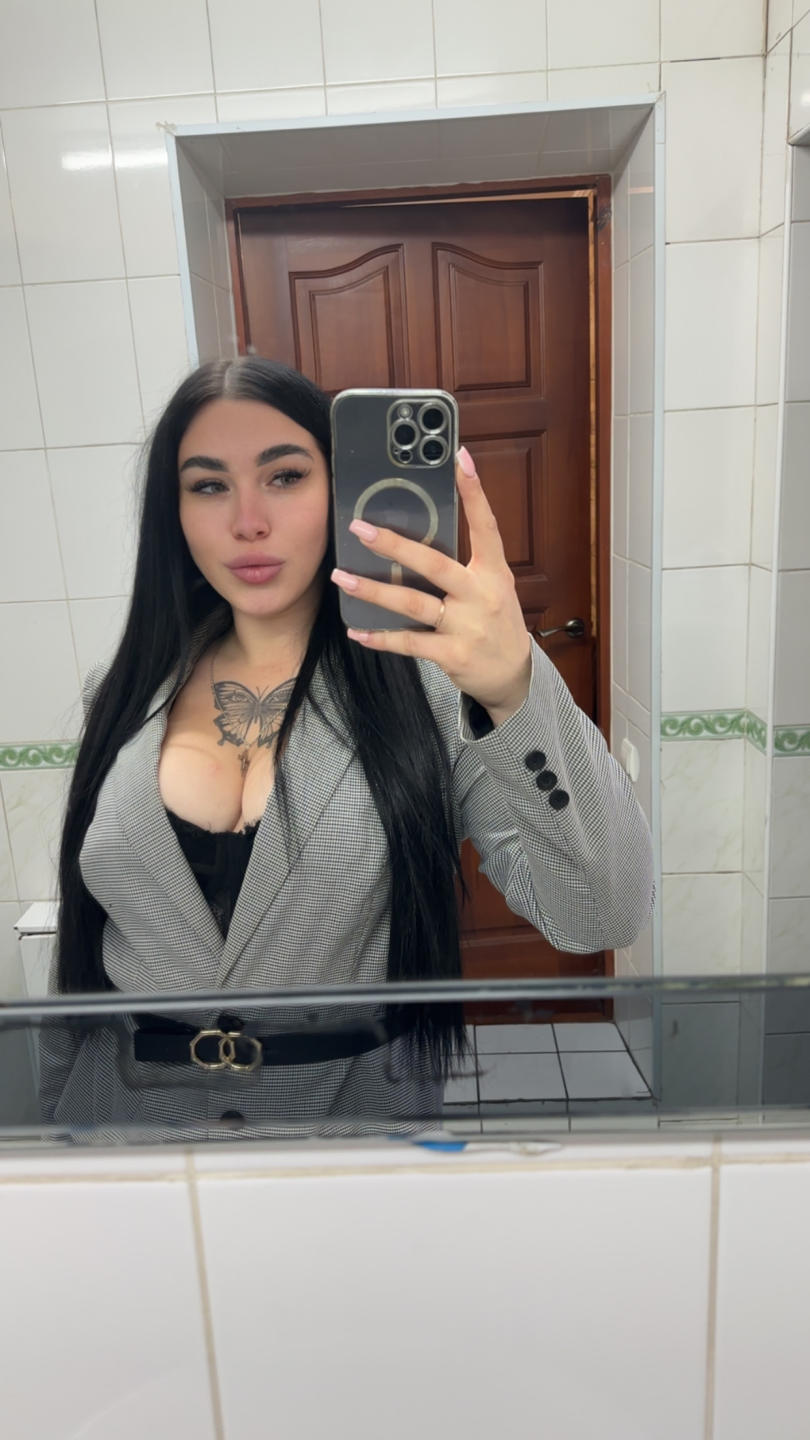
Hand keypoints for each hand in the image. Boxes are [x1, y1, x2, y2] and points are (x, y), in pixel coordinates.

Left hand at [330, 445, 531, 721]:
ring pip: (413, 604)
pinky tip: (357, 632)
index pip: (486, 525)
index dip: (474, 492)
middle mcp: (481, 594)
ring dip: (374, 591)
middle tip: (360, 528)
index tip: (460, 458)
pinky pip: (410, 644)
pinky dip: (381, 638)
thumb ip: (464, 563)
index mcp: (493, 571)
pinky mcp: (452, 654)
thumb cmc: (496, 622)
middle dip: (394, 546)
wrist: (513, 675)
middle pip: (434, 564)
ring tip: (343, 578)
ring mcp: (467, 626)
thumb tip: (416, 535)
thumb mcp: (493, 587)